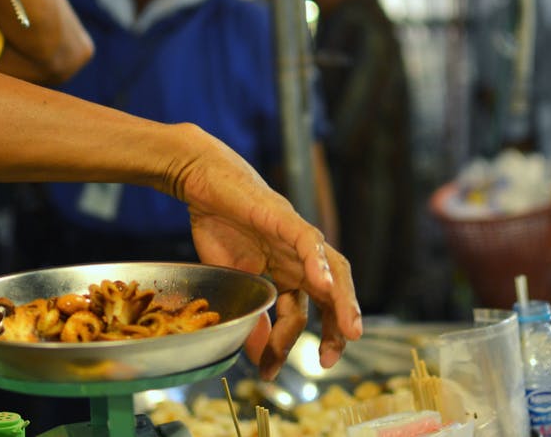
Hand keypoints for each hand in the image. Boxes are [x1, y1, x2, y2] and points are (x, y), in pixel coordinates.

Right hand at [174, 128, 362, 379]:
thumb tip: (258, 355)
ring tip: (349, 332)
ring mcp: (296, 237)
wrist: (201, 180)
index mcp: (286, 271)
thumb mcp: (232, 279)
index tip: (273, 370)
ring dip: (343, 302)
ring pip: (334, 270)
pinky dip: (320, 263)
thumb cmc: (216, 222)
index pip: (302, 311)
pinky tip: (323, 285)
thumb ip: (250, 313)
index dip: (292, 342)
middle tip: (329, 360)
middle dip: (335, 328)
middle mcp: (299, 257)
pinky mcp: (285, 218)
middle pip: (330, 295)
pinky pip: (310, 242)